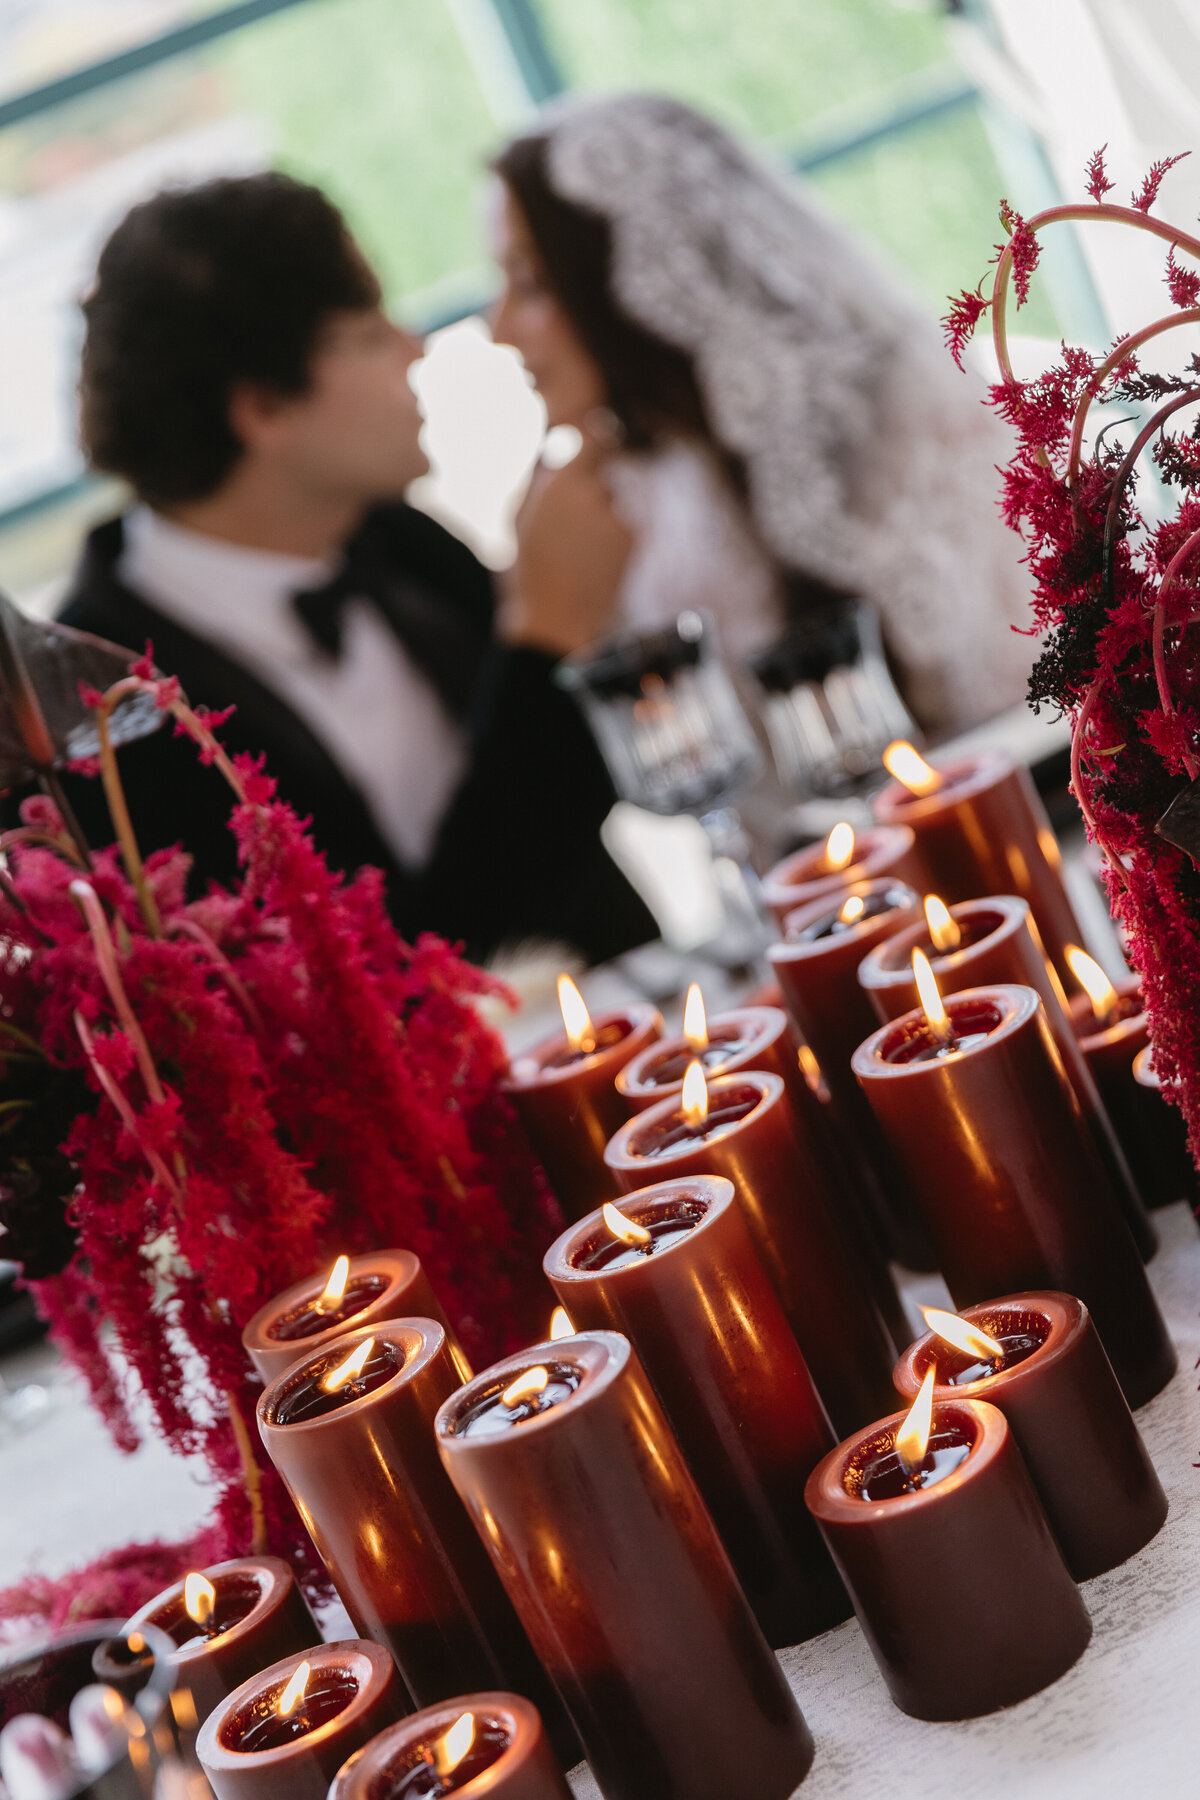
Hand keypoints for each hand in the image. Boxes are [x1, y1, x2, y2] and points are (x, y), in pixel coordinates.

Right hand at [499, 428, 632, 655]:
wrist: (556, 618)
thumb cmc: (526, 570)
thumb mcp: (519, 517)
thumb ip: (541, 479)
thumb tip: (557, 451)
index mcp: (561, 484)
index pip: (594, 438)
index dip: (596, 436)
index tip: (597, 434)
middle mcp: (593, 494)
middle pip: (598, 479)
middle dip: (587, 493)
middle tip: (567, 525)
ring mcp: (616, 516)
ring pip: (609, 505)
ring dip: (597, 518)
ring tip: (575, 553)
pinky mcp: (632, 537)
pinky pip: (622, 525)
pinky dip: (611, 537)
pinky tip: (591, 562)